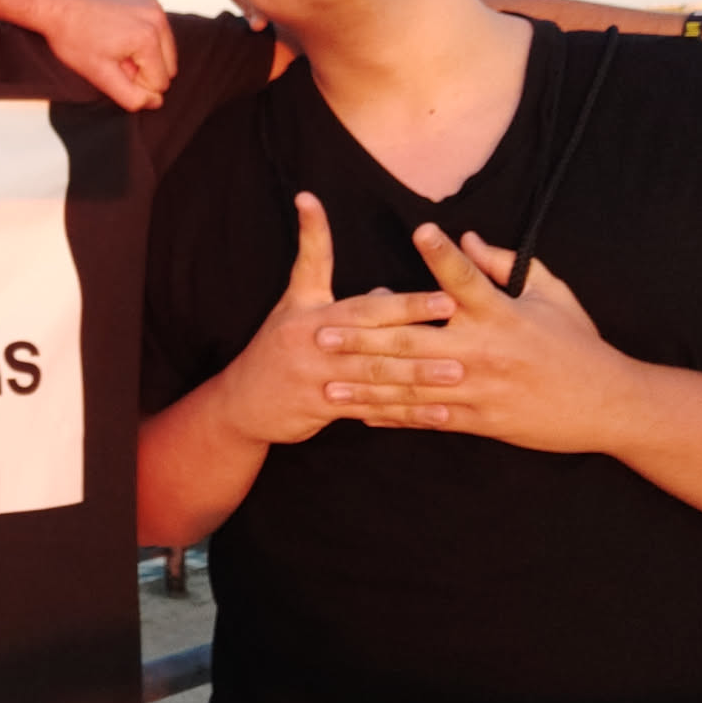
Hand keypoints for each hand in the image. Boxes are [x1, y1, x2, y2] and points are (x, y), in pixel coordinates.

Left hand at [40, 0, 176, 110]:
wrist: (58, 7)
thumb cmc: (73, 37)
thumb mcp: (100, 76)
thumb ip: (131, 96)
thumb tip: (155, 102)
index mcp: (148, 37)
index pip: (160, 83)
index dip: (135, 84)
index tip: (112, 68)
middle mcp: (156, 19)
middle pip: (168, 68)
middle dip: (142, 71)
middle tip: (113, 60)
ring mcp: (154, 8)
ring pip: (166, 53)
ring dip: (144, 59)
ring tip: (115, 49)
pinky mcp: (149, 3)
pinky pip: (159, 36)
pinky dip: (143, 43)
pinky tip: (119, 38)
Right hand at [212, 194, 460, 445]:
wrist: (240, 399)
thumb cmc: (276, 345)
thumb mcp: (295, 305)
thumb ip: (337, 291)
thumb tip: (388, 291)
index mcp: (311, 311)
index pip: (364, 304)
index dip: (402, 301)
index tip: (444, 294)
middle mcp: (312, 340)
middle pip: (373, 339)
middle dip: (419, 336)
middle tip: (462, 333)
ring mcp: (315, 376)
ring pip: (376, 376)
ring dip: (418, 376)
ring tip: (457, 372)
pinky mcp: (318, 406)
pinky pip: (370, 408)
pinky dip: (405, 411)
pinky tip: (437, 411)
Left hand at [317, 226, 639, 452]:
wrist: (608, 404)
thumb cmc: (577, 343)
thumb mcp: (553, 296)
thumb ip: (507, 265)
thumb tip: (465, 237)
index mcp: (502, 314)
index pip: (468, 278)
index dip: (444, 254)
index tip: (420, 230)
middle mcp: (484, 350)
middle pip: (414, 339)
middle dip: (363, 337)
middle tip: (322, 331)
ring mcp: (478, 388)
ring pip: (410, 385)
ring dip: (365, 382)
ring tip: (326, 379)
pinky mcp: (480, 419)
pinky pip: (428, 418)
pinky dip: (394, 415)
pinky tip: (362, 413)